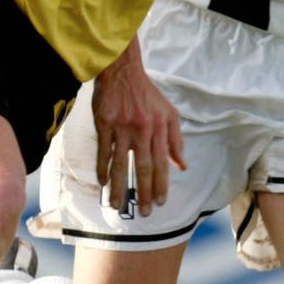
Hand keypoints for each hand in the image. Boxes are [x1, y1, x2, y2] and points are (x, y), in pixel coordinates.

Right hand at [91, 40, 184, 216]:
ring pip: (122, 163)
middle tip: (144, 212)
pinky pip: (103, 150)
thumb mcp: (169, 113)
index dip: (161, 184)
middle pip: (144, 167)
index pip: (162, 162)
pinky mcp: (104, 123)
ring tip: (117, 205)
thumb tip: (181, 166)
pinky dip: (102, 167)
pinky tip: (102, 182)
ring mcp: (122, 127)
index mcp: (160, 128)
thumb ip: (176, 140)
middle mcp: (143, 130)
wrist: (122, 71)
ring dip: (120, 186)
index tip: (160, 203)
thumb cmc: (147, 94)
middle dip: (144, 192)